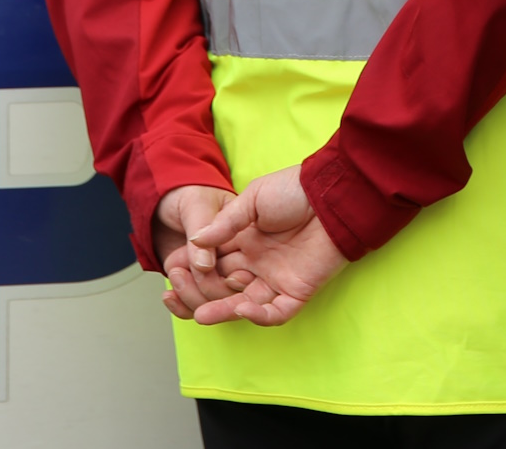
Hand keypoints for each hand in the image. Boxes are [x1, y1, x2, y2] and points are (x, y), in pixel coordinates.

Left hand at [154, 184, 244, 320]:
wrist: (164, 198)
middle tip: (184, 272)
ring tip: (175, 276)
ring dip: (192, 296)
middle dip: (208, 291)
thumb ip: (203, 228)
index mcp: (249, 236)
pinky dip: (182, 303)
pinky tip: (170, 297)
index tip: (207, 271)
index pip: (249, 268)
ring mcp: (218, 272)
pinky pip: (196, 302)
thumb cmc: (188, 192)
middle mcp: (239, 258)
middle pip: (234, 291)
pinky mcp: (198, 282)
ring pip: (215, 301)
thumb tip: (205, 265)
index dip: (232, 281)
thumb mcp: (197, 202)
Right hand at [188, 164, 349, 327]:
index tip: (173, 275)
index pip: (213, 264)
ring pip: (245, 304)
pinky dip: (259, 315)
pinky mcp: (298, 290)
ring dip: (223, 311)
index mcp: (246, 241)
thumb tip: (194, 243)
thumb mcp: (253, 200)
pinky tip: (241, 308)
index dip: (193, 272)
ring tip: (201, 315)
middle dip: (201, 295)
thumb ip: (225, 224)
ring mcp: (278, 278)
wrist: (333, 194)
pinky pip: (276, 312)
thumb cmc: (295, 190)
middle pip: (224, 288)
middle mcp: (258, 263)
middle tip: (180, 296)